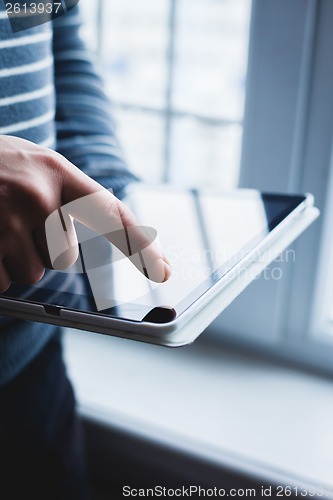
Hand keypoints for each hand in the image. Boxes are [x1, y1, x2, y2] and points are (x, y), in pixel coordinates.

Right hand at [0, 136, 170, 292]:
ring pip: (29, 273)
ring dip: (12, 260)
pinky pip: (0, 282)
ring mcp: (4, 220)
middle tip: (13, 222)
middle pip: (63, 258)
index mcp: (55, 171)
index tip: (163, 270)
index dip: (139, 244)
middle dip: (40, 250)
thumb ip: (62, 196)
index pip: (111, 211)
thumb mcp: (32, 165)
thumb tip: (81, 251)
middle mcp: (35, 194)